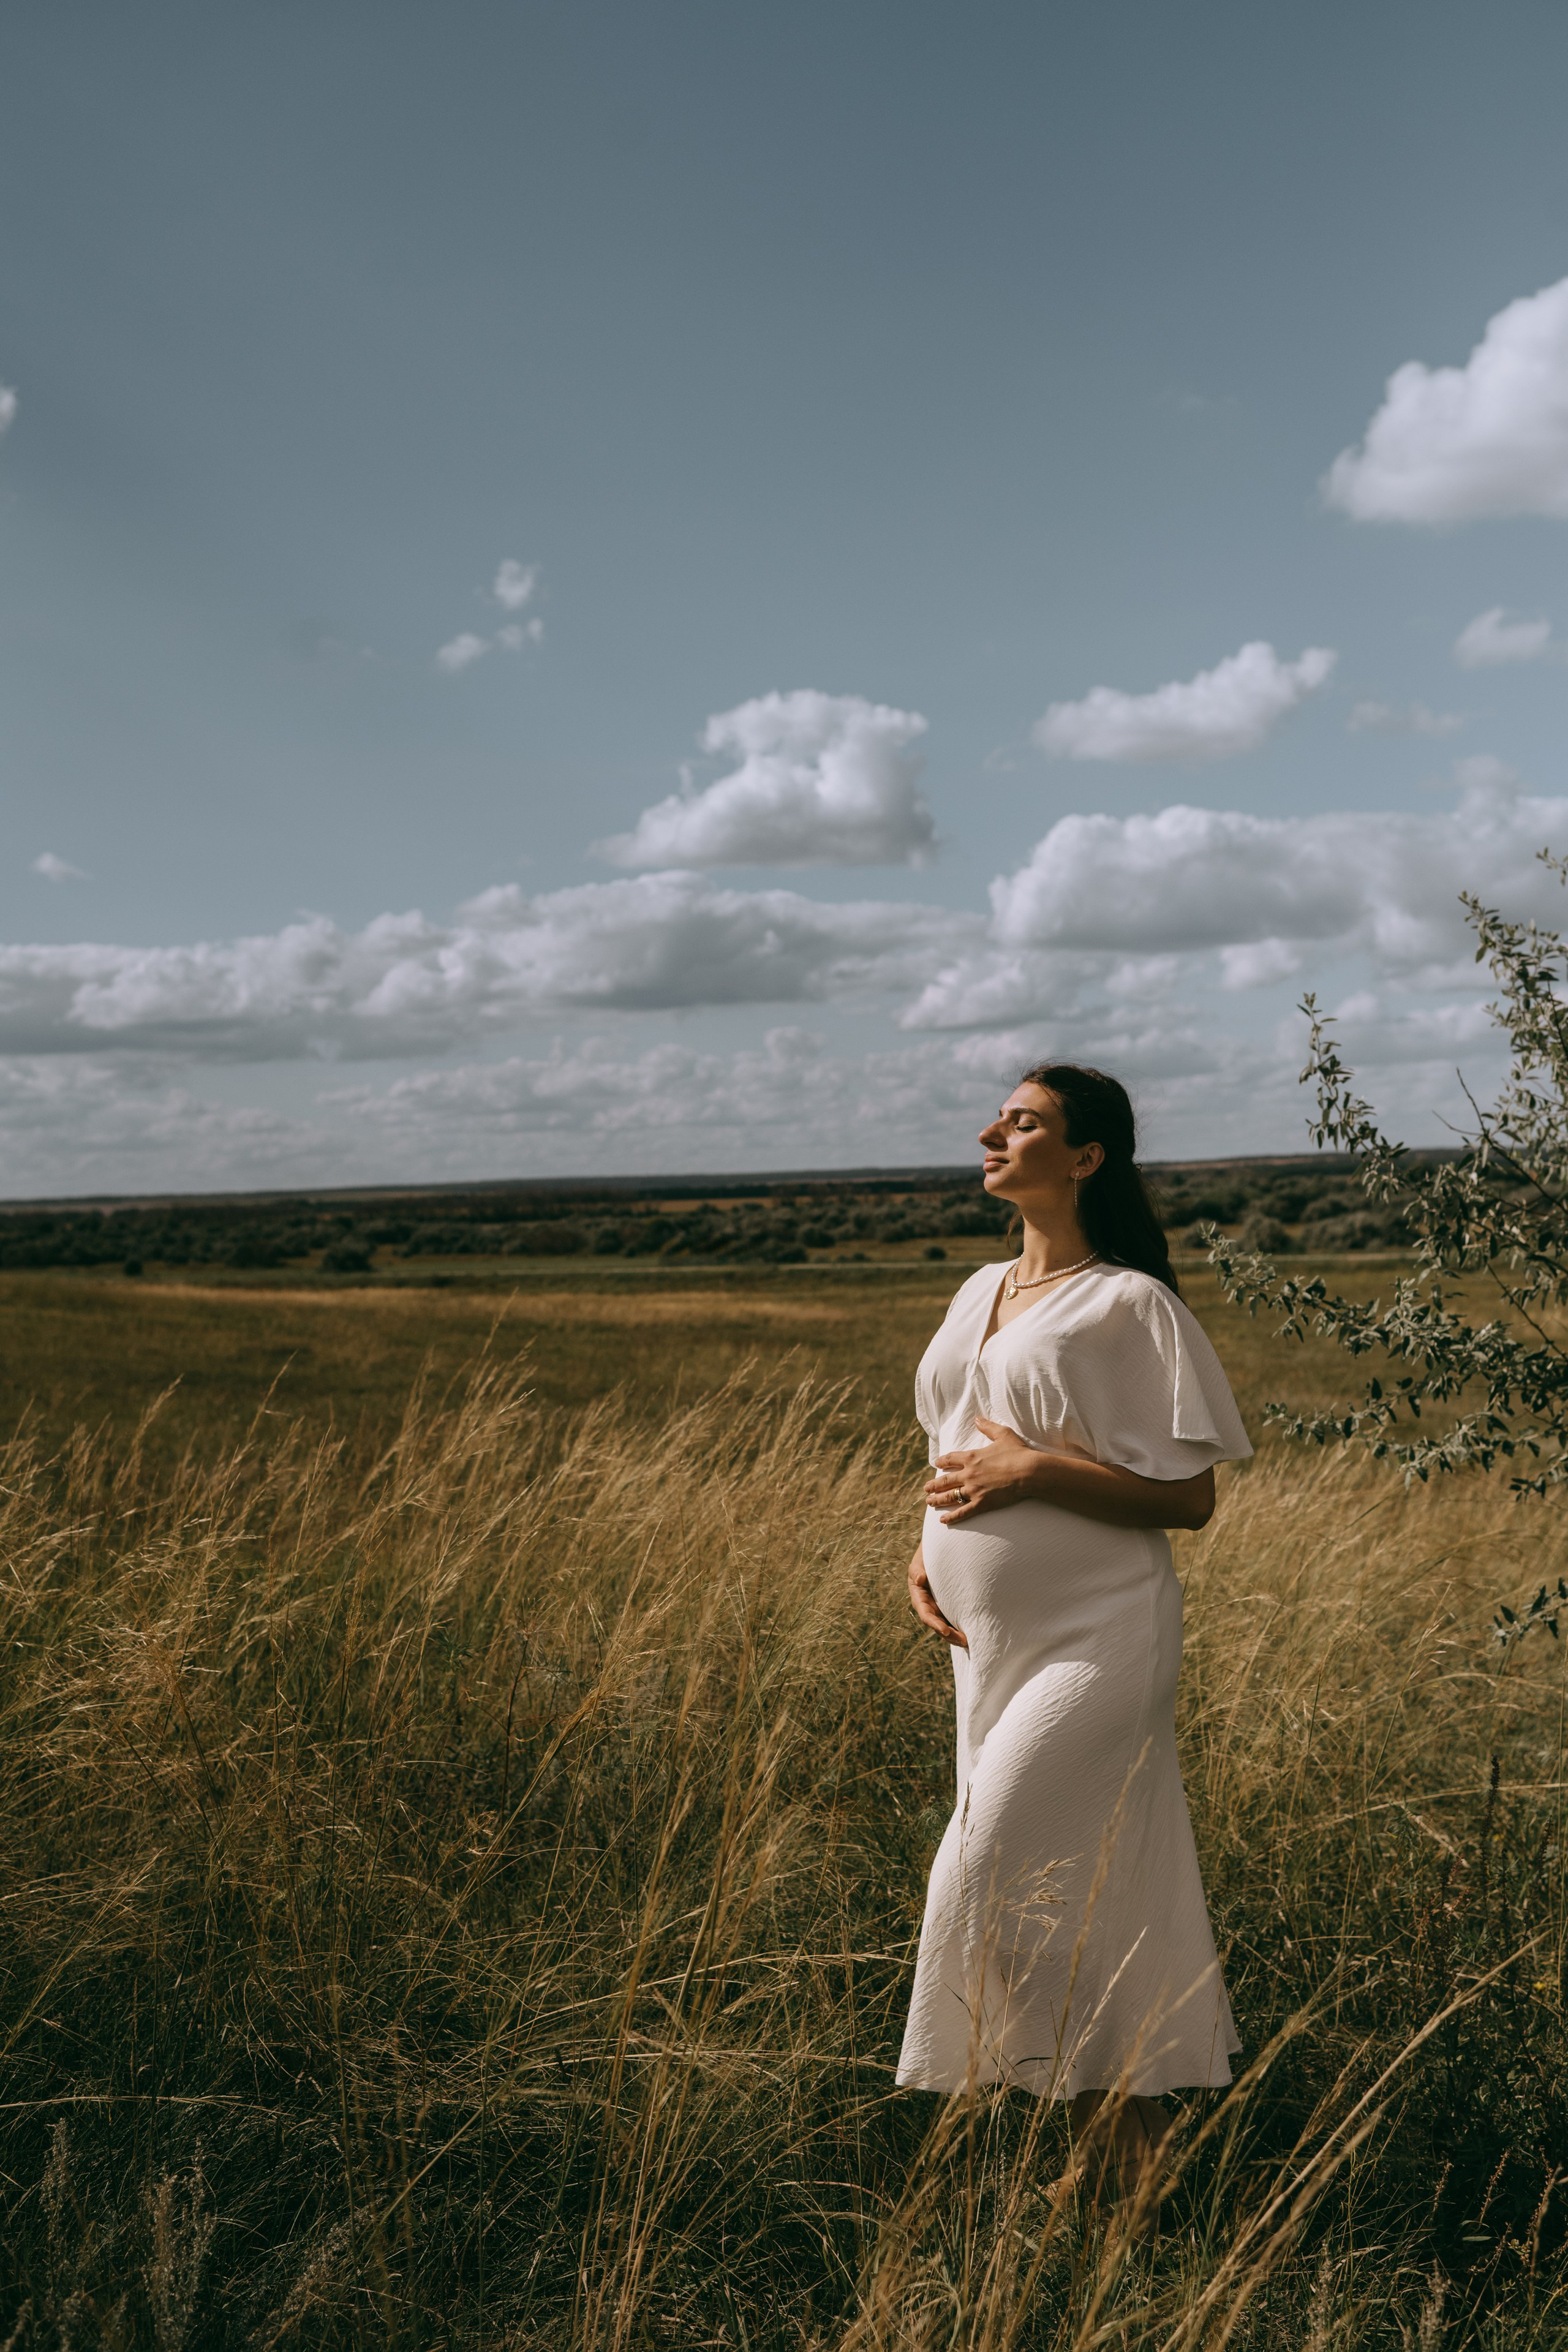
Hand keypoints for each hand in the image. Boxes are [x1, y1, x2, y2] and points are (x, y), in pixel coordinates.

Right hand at [908, 1544, 966, 1647]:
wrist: (940, 1552)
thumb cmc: (927, 1557)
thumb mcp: (919, 1561)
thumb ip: (917, 1570)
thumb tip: (920, 1579)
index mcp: (919, 1598)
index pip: (926, 1615)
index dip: (934, 1624)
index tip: (945, 1630)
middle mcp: (929, 1607)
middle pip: (938, 1626)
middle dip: (949, 1635)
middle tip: (964, 1640)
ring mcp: (940, 1608)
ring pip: (947, 1626)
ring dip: (957, 1635)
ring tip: (971, 1641)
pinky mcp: (951, 1607)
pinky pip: (956, 1620)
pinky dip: (962, 1627)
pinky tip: (975, 1632)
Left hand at [925, 1417, 1045, 1523]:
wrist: (1029, 1472)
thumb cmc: (1018, 1452)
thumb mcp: (1003, 1434)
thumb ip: (988, 1427)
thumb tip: (977, 1418)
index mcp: (972, 1457)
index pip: (950, 1459)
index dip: (941, 1461)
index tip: (936, 1464)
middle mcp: (969, 1474)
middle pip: (945, 1480)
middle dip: (933, 1484)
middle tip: (925, 1488)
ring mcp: (974, 1490)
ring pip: (950, 1496)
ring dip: (938, 1500)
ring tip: (929, 1502)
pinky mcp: (982, 1503)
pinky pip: (963, 1512)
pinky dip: (952, 1517)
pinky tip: (943, 1521)